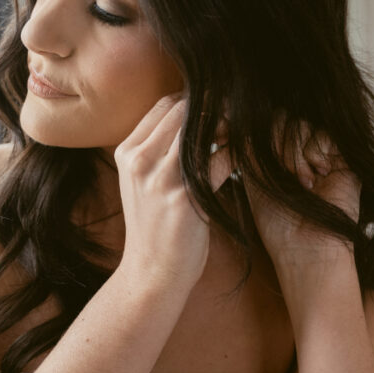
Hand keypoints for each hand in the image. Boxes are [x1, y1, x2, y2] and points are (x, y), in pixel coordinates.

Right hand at [114, 94, 233, 290]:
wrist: (152, 273)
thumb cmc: (155, 228)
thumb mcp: (143, 184)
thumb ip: (159, 151)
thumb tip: (198, 117)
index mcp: (127, 153)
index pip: (164, 105)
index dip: (195, 100)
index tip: (218, 105)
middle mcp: (139, 161)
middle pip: (183, 111)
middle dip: (215, 108)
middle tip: (239, 113)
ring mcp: (160, 179)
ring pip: (202, 130)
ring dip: (229, 127)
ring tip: (245, 132)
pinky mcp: (184, 197)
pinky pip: (221, 160)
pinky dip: (237, 154)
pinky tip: (246, 158)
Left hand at [229, 113, 361, 269]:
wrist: (307, 251)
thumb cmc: (278, 224)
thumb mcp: (252, 177)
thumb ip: (246, 145)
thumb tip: (233, 114)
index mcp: (276, 156)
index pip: (262, 122)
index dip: (247, 128)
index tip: (222, 138)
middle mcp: (300, 151)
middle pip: (280, 116)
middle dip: (273, 141)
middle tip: (279, 170)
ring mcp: (323, 153)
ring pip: (300, 122)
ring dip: (292, 151)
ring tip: (301, 182)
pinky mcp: (346, 157)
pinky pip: (324, 131)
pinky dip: (314, 152)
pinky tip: (317, 178)